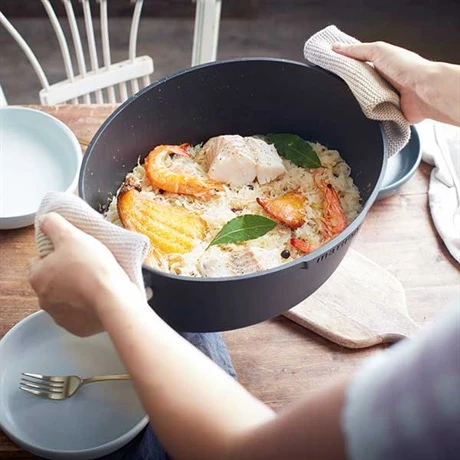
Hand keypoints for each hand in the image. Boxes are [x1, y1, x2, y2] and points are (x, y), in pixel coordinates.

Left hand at [29, 213, 136, 335]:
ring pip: (67, 296)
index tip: (74, 250)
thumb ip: (53, 224)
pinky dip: (88, 305)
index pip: (40, 259)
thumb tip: (45, 221)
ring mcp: (60, 315)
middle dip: (68, 272)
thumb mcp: (71, 235)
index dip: (58, 252)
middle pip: (54, 279)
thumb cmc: (92, 268)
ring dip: (78, 289)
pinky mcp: (76, 326)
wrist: (114, 300)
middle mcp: (43, 298)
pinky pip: (80, 312)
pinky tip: (100, 295)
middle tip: (88, 263)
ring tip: (97, 279)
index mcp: (38, 276)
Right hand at [333, 41, 432, 123]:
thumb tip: (337, 48)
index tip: (331, 68)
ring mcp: (386, 97)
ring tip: (350, 100)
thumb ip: (358, 50)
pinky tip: (362, 112)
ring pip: (363, 101)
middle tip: (338, 87)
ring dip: (358, 101)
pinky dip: (367, 114)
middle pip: (359, 84)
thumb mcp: (378, 50)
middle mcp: (384, 80)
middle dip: (349, 86)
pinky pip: (371, 115)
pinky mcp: (387, 112)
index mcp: (382, 64)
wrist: (423, 91)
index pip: (359, 65)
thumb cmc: (407, 67)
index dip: (345, 66)